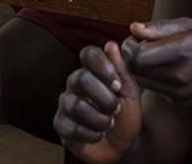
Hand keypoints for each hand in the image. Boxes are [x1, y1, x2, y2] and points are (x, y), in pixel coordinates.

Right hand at [54, 42, 141, 163]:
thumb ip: (121, 69)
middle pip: (81, 78)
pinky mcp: (60, 124)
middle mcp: (75, 83)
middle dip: (104, 98)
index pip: (88, 54)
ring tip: (108, 123)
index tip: (117, 85)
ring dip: (100, 119)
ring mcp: (66, 103)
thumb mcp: (130, 93)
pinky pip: (72, 128)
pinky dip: (92, 134)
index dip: (103, 67)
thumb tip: (110, 45)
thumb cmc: (126, 116)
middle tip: (116, 109)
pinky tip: (97, 134)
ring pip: (77, 106)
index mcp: (92, 71)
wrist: (123, 146)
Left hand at [122, 18, 191, 104]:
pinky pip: (155, 89)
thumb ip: (159, 27)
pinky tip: (165, 68)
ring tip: (151, 55)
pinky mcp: (179, 101)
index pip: (138, 55)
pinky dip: (153, 78)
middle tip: (138, 45)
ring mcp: (178, 92)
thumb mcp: (189, 25)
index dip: (130, 46)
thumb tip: (133, 28)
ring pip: (143, 81)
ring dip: (140, 68)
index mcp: (180, 51)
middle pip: (137, 69)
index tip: (135, 38)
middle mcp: (178, 75)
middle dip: (131, 57)